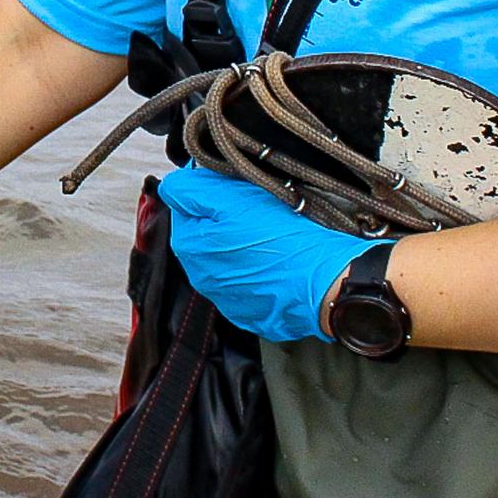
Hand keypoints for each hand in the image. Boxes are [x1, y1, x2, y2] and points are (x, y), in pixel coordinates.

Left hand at [165, 178, 380, 342]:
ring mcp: (228, 300)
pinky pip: (249, 282)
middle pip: (206, 235)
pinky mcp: (253, 312)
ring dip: (242, 245)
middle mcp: (202, 279)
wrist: (325, 282)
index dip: (209, 191)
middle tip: (257, 210)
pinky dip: (258, 269)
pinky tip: (278, 259)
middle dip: (225, 220)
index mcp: (191, 248)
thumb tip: (171, 185)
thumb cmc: (283, 239)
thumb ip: (193, 190)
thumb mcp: (233, 200)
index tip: (233, 188)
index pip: (185, 207)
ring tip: (272, 235)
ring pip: (227, 259)